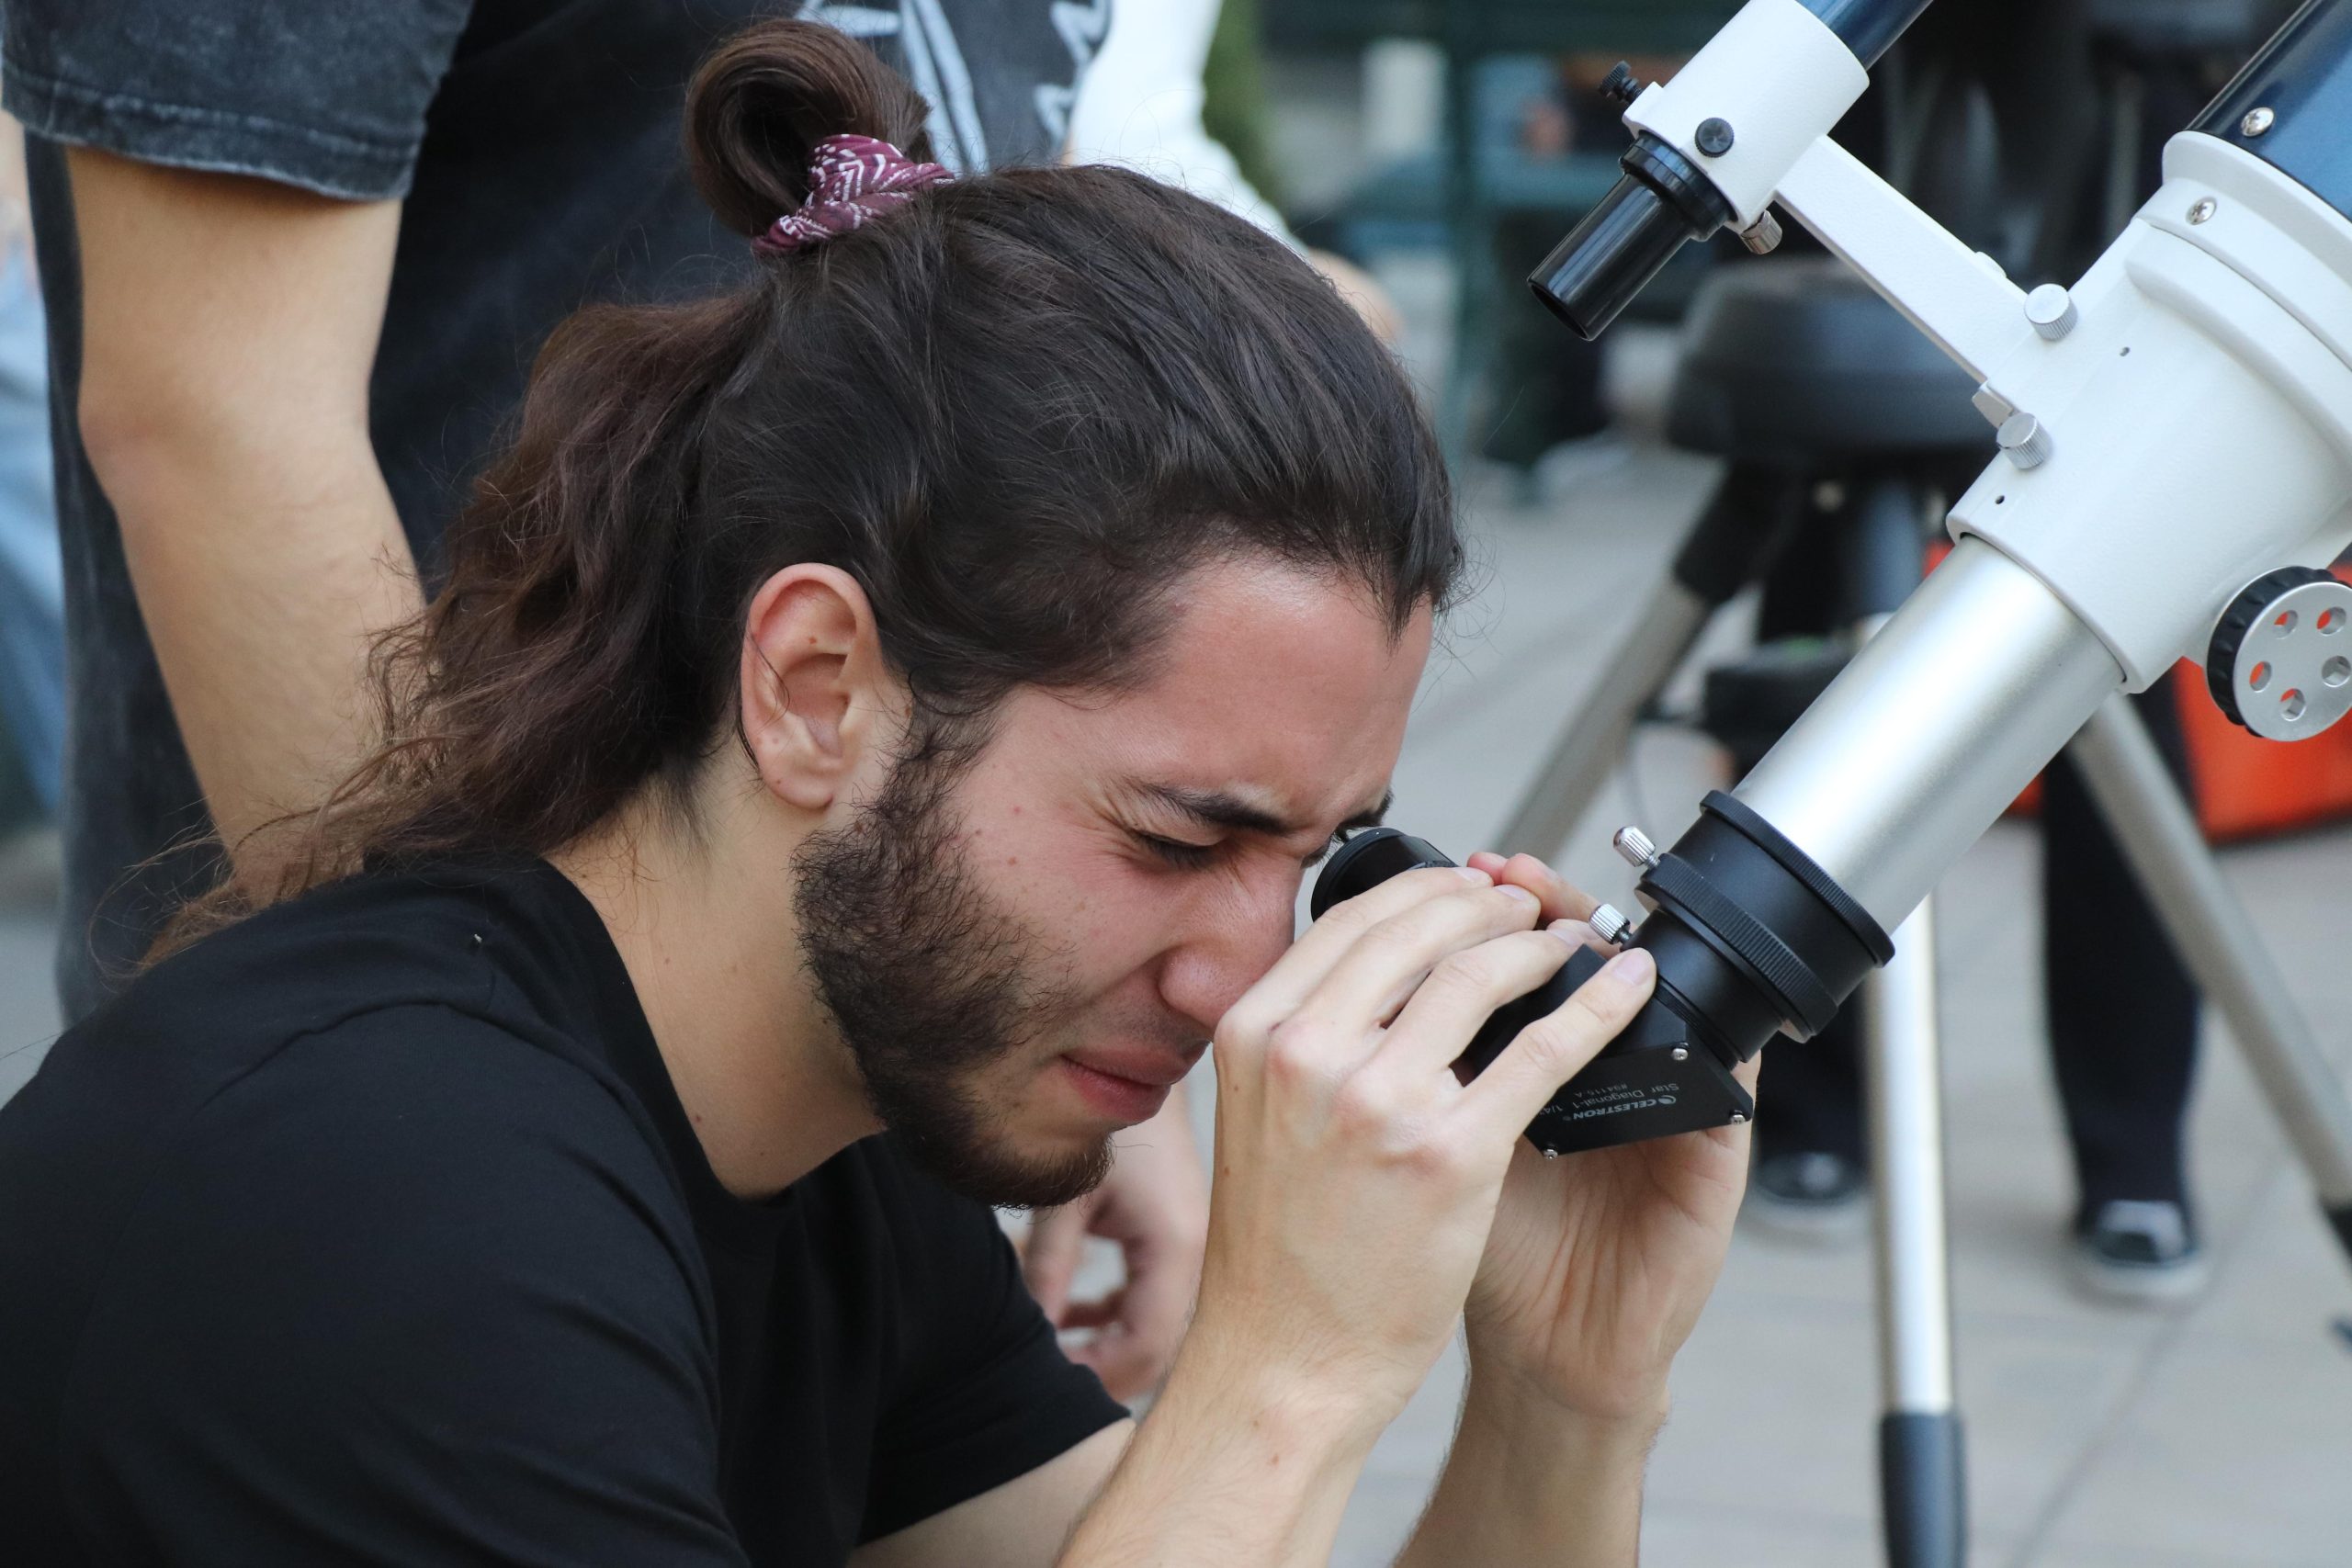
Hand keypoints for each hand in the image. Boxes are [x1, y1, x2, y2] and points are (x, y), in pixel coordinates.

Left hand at [1023, 1094, 1208, 1399]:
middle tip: (1044, 1372)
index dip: (1096, 1376)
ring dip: (1106, 1344)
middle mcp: (1198, 1258)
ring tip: (1052, 1342)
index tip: (1045, 1377)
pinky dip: (1113, 1315)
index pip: (1147, 1350)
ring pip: (1155, 1329)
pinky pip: (1152, 1301)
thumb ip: (1047, 1270)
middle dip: (1102, 1369)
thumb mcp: (1067, 1199)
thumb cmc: (1105, 1122)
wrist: (1144, 1057)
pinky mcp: (1180, 1237)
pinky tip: (1072, 1308)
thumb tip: (1031, 1338)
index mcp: (1178, 1249)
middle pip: (1158, 1351)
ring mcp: (1194, 1248)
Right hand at [1180, 863, 1657, 1442]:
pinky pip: (1544, 1052)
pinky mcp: (1447, 1154)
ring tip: (1573, 943)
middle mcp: (1307, 1051)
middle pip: (1418, 930)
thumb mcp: (1257, 1115)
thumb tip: (1364, 972)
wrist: (1285, 1361)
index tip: (1465, 886)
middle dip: (1488, 906)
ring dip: (1542, 944)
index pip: (1350, 921)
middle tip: (1527, 906)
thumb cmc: (1275, 1252)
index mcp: (1255, 1032)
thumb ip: (1301, 1040)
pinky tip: (1627, 988)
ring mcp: (1378, 1100)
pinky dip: (1597, 1007)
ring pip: (1481, 976)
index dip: (1424, 889)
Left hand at [1458, 851, 1755, 1423]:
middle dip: (1541, 907)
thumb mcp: (1433, 1152)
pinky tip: (1655, 994)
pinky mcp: (1712, 1156)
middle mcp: (1606, 1073)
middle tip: (1504, 872)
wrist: (1550, 1357)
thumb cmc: (1484, 1260)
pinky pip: (1725, 1078)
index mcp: (1535, 1066)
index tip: (1453, 869)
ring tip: (1566, 914)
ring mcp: (1664, 1107)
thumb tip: (1347, 987)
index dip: (1488, 908)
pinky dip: (1701, 1030)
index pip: (1520, 959)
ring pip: (1664, 993)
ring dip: (1617, 945)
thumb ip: (1413, 1074)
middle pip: (1590, 953)